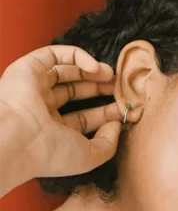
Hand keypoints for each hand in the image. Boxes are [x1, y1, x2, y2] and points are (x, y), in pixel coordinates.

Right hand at [0, 44, 123, 179]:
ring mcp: (34, 87)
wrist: (18, 139)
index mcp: (52, 131)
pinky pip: (54, 54)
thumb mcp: (89, 156)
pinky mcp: (28, 68)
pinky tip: (95, 67)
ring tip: (111, 75)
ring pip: (66, 71)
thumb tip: (116, 124)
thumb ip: (108, 143)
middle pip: (76, 92)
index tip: (125, 108)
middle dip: (100, 88)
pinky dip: (77, 56)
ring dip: (91, 71)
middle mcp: (41, 109)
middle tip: (120, 87)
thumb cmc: (51, 153)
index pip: (83, 118)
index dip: (106, 112)